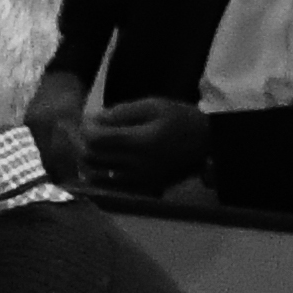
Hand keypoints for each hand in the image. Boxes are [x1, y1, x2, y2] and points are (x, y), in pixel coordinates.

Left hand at [77, 95, 211, 192]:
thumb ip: (122, 112)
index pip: (96, 140)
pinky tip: (104, 163)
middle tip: (88, 132)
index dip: (86, 129)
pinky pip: (112, 185)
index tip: (88, 120)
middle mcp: (138, 164)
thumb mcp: (154, 105)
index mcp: (141, 141)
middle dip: (83, 143)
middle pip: (93, 158)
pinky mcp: (145, 187)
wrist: (209, 144)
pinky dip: (101, 174)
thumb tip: (95, 119)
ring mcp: (140, 179)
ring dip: (89, 161)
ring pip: (98, 175)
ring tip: (94, 147)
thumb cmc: (181, 119)